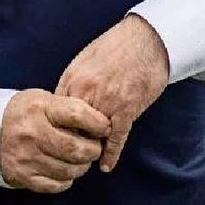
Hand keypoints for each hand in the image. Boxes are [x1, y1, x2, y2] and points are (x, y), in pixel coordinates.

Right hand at [0, 89, 110, 193]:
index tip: (105, 126)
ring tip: (83, 160)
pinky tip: (67, 173)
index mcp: (40, 109)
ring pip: (67, 170)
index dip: (97, 122)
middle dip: (93, 150)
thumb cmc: (22, 111)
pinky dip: (66, 181)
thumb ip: (67, 108)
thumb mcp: (42, 98)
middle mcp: (32, 134)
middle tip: (96, 147)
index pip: (77, 114)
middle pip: (75, 148)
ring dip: (82, 167)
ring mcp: (26, 157)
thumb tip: (97, 122)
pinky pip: (53, 185)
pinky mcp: (21, 176)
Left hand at [55, 13, 169, 172]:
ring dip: (91, 148)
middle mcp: (85, 92)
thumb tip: (64, 100)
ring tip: (88, 158)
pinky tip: (106, 166)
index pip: (56, 113)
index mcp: (73, 78)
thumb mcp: (86, 58)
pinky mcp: (126, 109)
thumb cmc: (118, 44)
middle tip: (72, 154)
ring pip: (91, 136)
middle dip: (71, 141)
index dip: (56, 128)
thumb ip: (73, 80)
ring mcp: (106, 101)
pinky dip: (111, 154)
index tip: (58, 137)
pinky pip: (115, 139)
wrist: (148, 38)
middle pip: (70, 128)